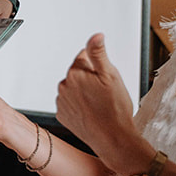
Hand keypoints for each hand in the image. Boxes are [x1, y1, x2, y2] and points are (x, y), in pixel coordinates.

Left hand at [55, 34, 144, 173]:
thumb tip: (95, 36)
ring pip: (74, 88)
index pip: (84, 56)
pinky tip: (92, 112)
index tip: (105, 77)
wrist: (112, 139)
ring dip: (84, 92)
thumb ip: (99, 53)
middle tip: (105, 93)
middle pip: (78, 72)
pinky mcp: (63, 115)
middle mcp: (64, 85)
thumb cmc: (114, 109)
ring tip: (100, 104)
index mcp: (75, 72)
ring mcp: (62, 101)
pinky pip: (71, 104)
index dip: (98, 66)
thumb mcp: (111, 75)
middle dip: (91, 78)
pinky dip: (80, 106)